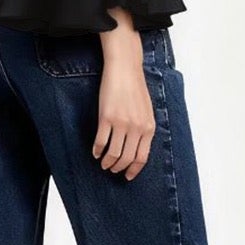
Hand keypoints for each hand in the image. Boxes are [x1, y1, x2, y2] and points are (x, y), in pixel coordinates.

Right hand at [93, 7, 154, 180]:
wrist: (125, 69)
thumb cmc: (135, 87)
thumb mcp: (147, 110)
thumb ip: (144, 129)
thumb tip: (136, 147)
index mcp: (149, 127)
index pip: (142, 157)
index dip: (134, 170)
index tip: (127, 175)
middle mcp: (136, 128)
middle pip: (127, 158)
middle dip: (118, 167)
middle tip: (111, 169)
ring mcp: (121, 123)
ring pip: (113, 153)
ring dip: (107, 162)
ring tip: (103, 163)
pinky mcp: (106, 118)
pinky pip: (100, 141)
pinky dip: (96, 150)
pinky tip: (95, 151)